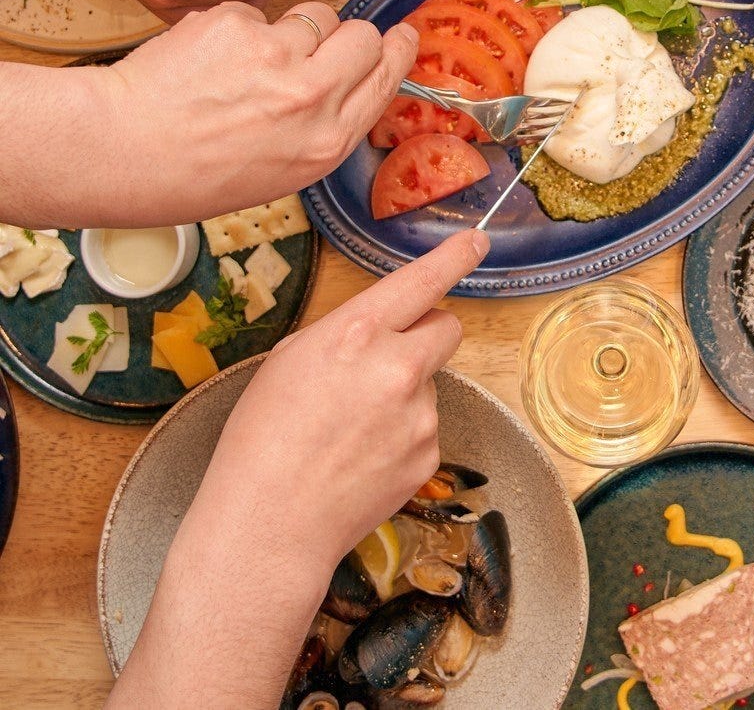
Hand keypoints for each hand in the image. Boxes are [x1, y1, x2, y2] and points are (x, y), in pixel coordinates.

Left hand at [83, 0, 416, 225]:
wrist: (121, 151)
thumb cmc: (195, 174)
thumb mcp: (283, 171)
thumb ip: (325, 126)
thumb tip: (349, 81)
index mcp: (326, 142)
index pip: (387, 77)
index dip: (397, 51)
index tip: (402, 36)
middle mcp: (311, 97)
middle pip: (364, 36)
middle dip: (346, 37)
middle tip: (316, 49)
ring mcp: (275, 56)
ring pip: (315, 16)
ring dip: (294, 30)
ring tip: (250, 62)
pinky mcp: (238, 23)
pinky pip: (261, 11)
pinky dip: (241, 27)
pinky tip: (213, 58)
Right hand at [203, 230, 482, 562]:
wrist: (268, 526)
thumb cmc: (262, 439)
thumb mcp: (292, 358)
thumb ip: (347, 333)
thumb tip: (378, 329)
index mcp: (358, 333)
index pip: (423, 280)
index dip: (455, 257)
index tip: (476, 242)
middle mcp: (399, 367)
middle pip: (448, 326)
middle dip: (426, 333)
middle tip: (388, 357)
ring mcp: (420, 414)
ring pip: (430, 382)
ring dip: (405, 393)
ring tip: (352, 428)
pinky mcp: (429, 454)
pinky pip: (425, 427)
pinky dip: (403, 435)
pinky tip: (362, 456)